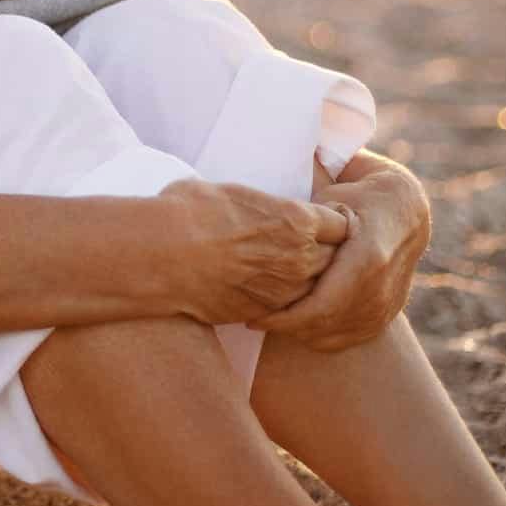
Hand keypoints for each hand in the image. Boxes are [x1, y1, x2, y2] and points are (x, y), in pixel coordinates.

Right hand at [157, 179, 351, 326]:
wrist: (163, 255)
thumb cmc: (190, 211)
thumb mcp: (232, 192)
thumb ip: (261, 204)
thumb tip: (253, 204)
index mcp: (297, 220)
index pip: (342, 225)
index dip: (333, 224)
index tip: (322, 224)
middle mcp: (300, 257)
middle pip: (337, 260)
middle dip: (328, 255)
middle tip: (310, 250)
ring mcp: (285, 291)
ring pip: (318, 289)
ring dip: (310, 282)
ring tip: (287, 272)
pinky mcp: (265, 313)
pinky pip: (290, 309)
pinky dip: (285, 302)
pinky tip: (266, 291)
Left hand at [244, 169, 431, 350]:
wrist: (405, 209)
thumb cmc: (358, 195)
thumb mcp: (333, 195)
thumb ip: (308, 219)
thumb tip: (270, 230)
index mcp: (369, 256)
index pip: (325, 302)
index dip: (289, 314)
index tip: (255, 313)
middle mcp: (383, 287)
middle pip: (329, 322)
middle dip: (289, 326)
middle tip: (255, 319)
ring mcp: (388, 304)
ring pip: (339, 335)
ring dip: (301, 334)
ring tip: (271, 322)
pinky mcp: (387, 314)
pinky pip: (351, 338)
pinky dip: (321, 338)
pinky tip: (297, 328)